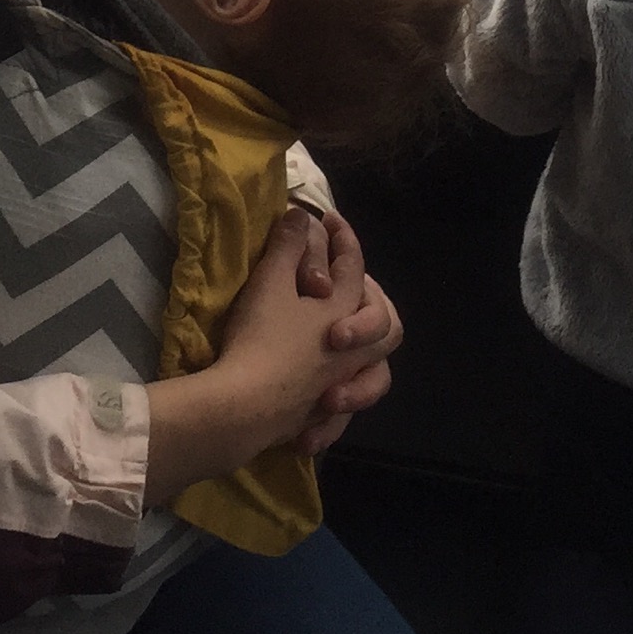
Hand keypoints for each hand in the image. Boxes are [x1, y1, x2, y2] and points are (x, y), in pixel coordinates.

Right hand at [143, 208, 380, 502]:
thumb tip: (300, 215)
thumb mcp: (270, 281)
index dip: (344, 238)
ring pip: (376, 376)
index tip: (330, 219)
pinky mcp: (322, 418)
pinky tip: (316, 405)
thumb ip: (287, 246)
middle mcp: (354, 350)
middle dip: (373, 303)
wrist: (246, 407)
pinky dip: (334, 412)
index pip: (354, 266)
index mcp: (344, 311)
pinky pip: (341, 417)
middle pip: (386, 324)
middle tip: (345, 294)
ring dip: (363, 361)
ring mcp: (341, 386)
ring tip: (338, 356)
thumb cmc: (261, 338)